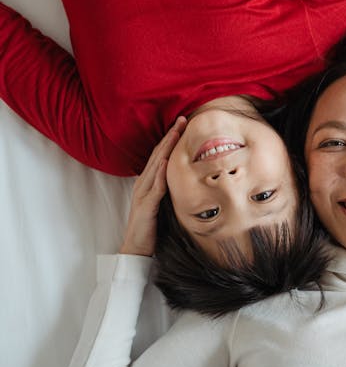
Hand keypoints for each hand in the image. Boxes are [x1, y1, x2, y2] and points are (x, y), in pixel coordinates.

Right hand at [119, 117, 186, 255]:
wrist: (137, 247)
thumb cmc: (152, 225)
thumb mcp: (163, 201)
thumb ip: (170, 187)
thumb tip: (186, 174)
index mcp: (149, 182)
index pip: (161, 155)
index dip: (171, 138)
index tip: (183, 124)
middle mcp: (144, 184)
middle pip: (158, 155)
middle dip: (170, 136)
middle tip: (181, 120)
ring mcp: (143, 194)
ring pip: (156, 167)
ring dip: (166, 149)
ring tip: (175, 134)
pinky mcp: (146, 207)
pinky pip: (155, 189)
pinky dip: (160, 176)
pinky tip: (167, 165)